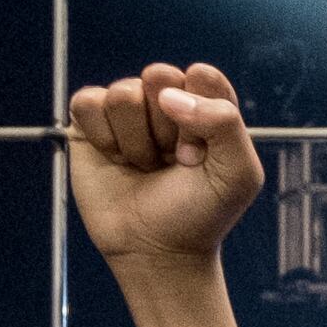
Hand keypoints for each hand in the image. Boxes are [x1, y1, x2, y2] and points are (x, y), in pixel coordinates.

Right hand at [65, 60, 267, 271]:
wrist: (157, 252)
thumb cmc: (202, 213)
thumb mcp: (239, 174)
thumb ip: (225, 122)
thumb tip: (168, 95)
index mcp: (206, 105)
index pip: (201, 76)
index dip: (201, 115)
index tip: (200, 155)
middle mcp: (167, 101)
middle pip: (159, 75)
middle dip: (166, 126)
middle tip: (172, 160)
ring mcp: (128, 111)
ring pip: (123, 93)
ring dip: (135, 140)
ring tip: (145, 166)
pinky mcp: (91, 124)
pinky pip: (88, 102)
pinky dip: (102, 137)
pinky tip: (116, 160)